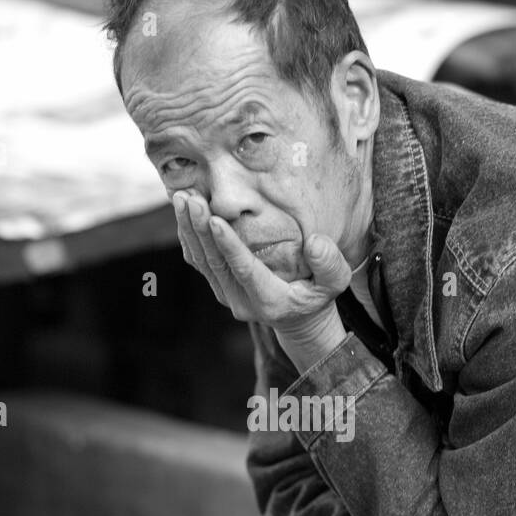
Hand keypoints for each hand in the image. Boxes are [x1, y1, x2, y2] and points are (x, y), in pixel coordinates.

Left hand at [173, 190, 349, 333]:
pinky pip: (198, 261)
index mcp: (269, 300)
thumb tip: (315, 242)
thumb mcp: (334, 283)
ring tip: (181, 197)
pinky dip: (189, 235)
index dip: (229, 245)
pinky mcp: (219, 286)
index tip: (214, 219)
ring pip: (201, 260)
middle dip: (200, 228)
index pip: (244, 270)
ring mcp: (226, 295)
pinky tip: (183, 211)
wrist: (298, 318)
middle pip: (215, 262)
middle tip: (190, 197)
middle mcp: (241, 301)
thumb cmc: (318, 295)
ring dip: (189, 229)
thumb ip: (330, 264)